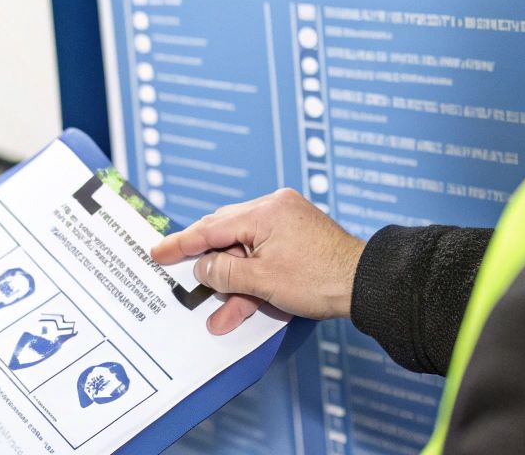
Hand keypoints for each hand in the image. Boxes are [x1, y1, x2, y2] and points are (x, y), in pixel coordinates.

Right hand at [152, 188, 365, 335]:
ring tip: (219, 313)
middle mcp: (274, 210)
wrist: (366, 284)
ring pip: (244, 252)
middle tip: (184, 280)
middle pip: (226, 236)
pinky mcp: (297, 238)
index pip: (211, 227)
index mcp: (264, 212)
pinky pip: (262, 256)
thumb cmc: (320, 280)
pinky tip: (240, 305)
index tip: (158, 251)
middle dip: (209, 267)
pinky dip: (252, 279)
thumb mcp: (262, 281)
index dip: (182, 244)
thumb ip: (225, 273)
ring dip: (232, 283)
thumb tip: (202, 268)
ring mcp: (287, 223)